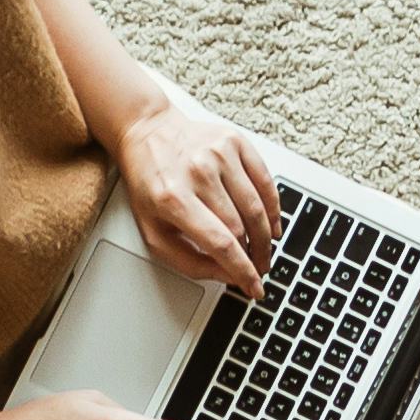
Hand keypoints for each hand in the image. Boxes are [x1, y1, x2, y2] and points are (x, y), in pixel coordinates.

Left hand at [114, 94, 281, 297]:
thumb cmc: (150, 184)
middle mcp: (198, 172)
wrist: (147, 132)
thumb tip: (228, 275)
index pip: (221, 243)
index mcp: (173, 199)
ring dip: (265, 237)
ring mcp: (219, 154)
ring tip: (263, 251)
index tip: (254, 287)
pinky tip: (270, 225)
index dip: (243, 271)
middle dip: (254, 257)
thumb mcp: (153, 231)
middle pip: (241, 228)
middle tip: (257, 270)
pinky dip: (273, 208)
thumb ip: (188, 261)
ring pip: (257, 208)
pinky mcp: (234, 141)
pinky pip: (265, 181)